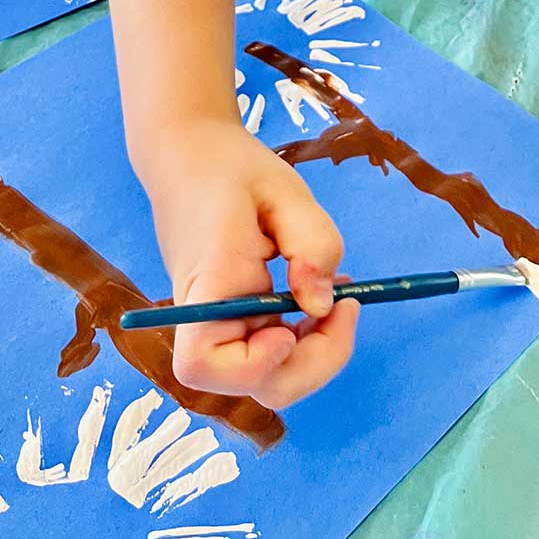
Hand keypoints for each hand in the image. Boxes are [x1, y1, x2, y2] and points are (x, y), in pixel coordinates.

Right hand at [146, 117, 359, 408]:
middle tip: (350, 306)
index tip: (291, 325)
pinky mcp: (234, 321)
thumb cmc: (232, 167)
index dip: (254, 365)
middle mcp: (205, 317)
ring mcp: (219, 324)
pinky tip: (319, 296)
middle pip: (254, 384)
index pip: (204, 365)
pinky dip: (305, 337)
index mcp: (206, 285)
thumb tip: (321, 305)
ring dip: (316, 350)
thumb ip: (313, 243)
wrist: (189, 154)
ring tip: (341, 296)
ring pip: (270, 375)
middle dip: (315, 361)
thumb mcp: (284, 190)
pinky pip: (271, 352)